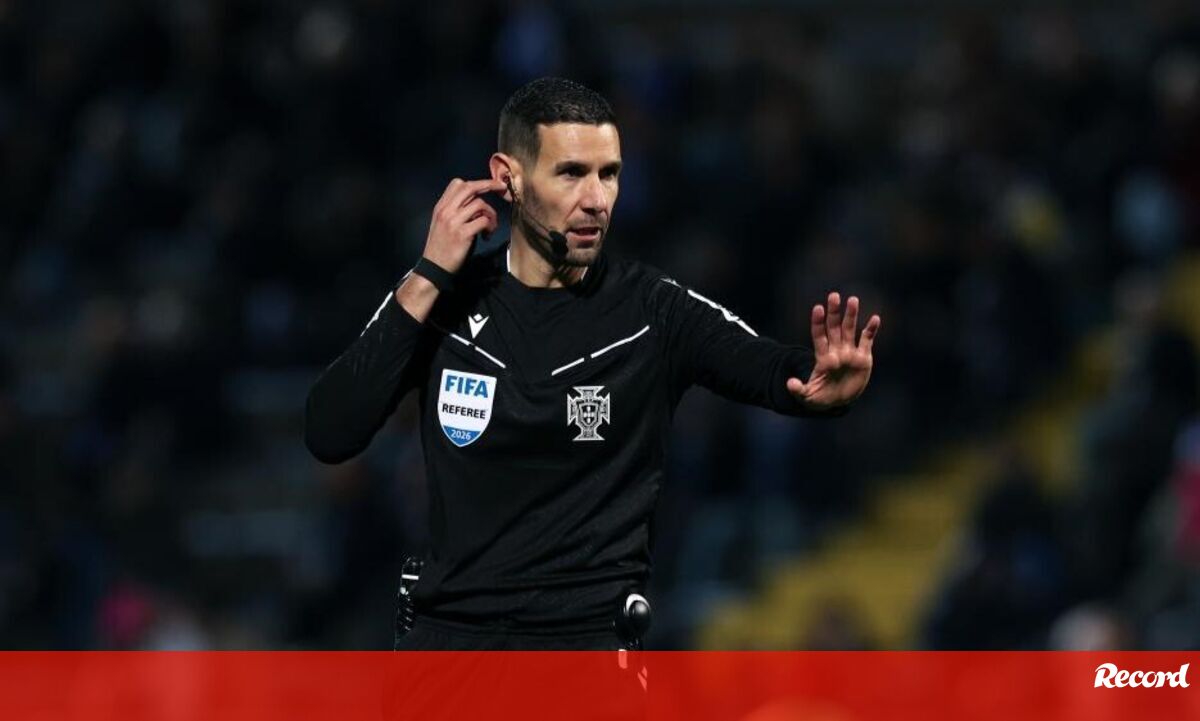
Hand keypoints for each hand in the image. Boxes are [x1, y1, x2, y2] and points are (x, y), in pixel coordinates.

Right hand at [422, 178, 504, 273]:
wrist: (434, 267)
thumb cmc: (442, 246)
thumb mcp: (443, 223)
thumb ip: (455, 210)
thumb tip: (477, 200)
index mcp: (441, 207)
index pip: (458, 184)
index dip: (476, 183)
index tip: (489, 186)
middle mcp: (446, 211)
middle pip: (470, 188)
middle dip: (490, 185)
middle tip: (502, 188)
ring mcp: (453, 222)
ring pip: (480, 204)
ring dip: (491, 214)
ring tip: (490, 227)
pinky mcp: (462, 234)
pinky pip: (484, 221)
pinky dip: (490, 227)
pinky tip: (486, 236)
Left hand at [786, 292, 880, 409]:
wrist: (839, 402)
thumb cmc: (821, 398)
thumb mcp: (808, 397)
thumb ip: (799, 390)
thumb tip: (789, 383)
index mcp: (823, 358)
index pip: (819, 336)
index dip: (818, 322)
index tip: (818, 308)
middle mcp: (836, 351)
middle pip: (834, 327)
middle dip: (834, 312)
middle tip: (834, 295)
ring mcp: (850, 352)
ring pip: (850, 329)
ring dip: (851, 315)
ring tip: (853, 300)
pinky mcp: (863, 357)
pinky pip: (867, 340)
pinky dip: (871, 329)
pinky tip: (875, 318)